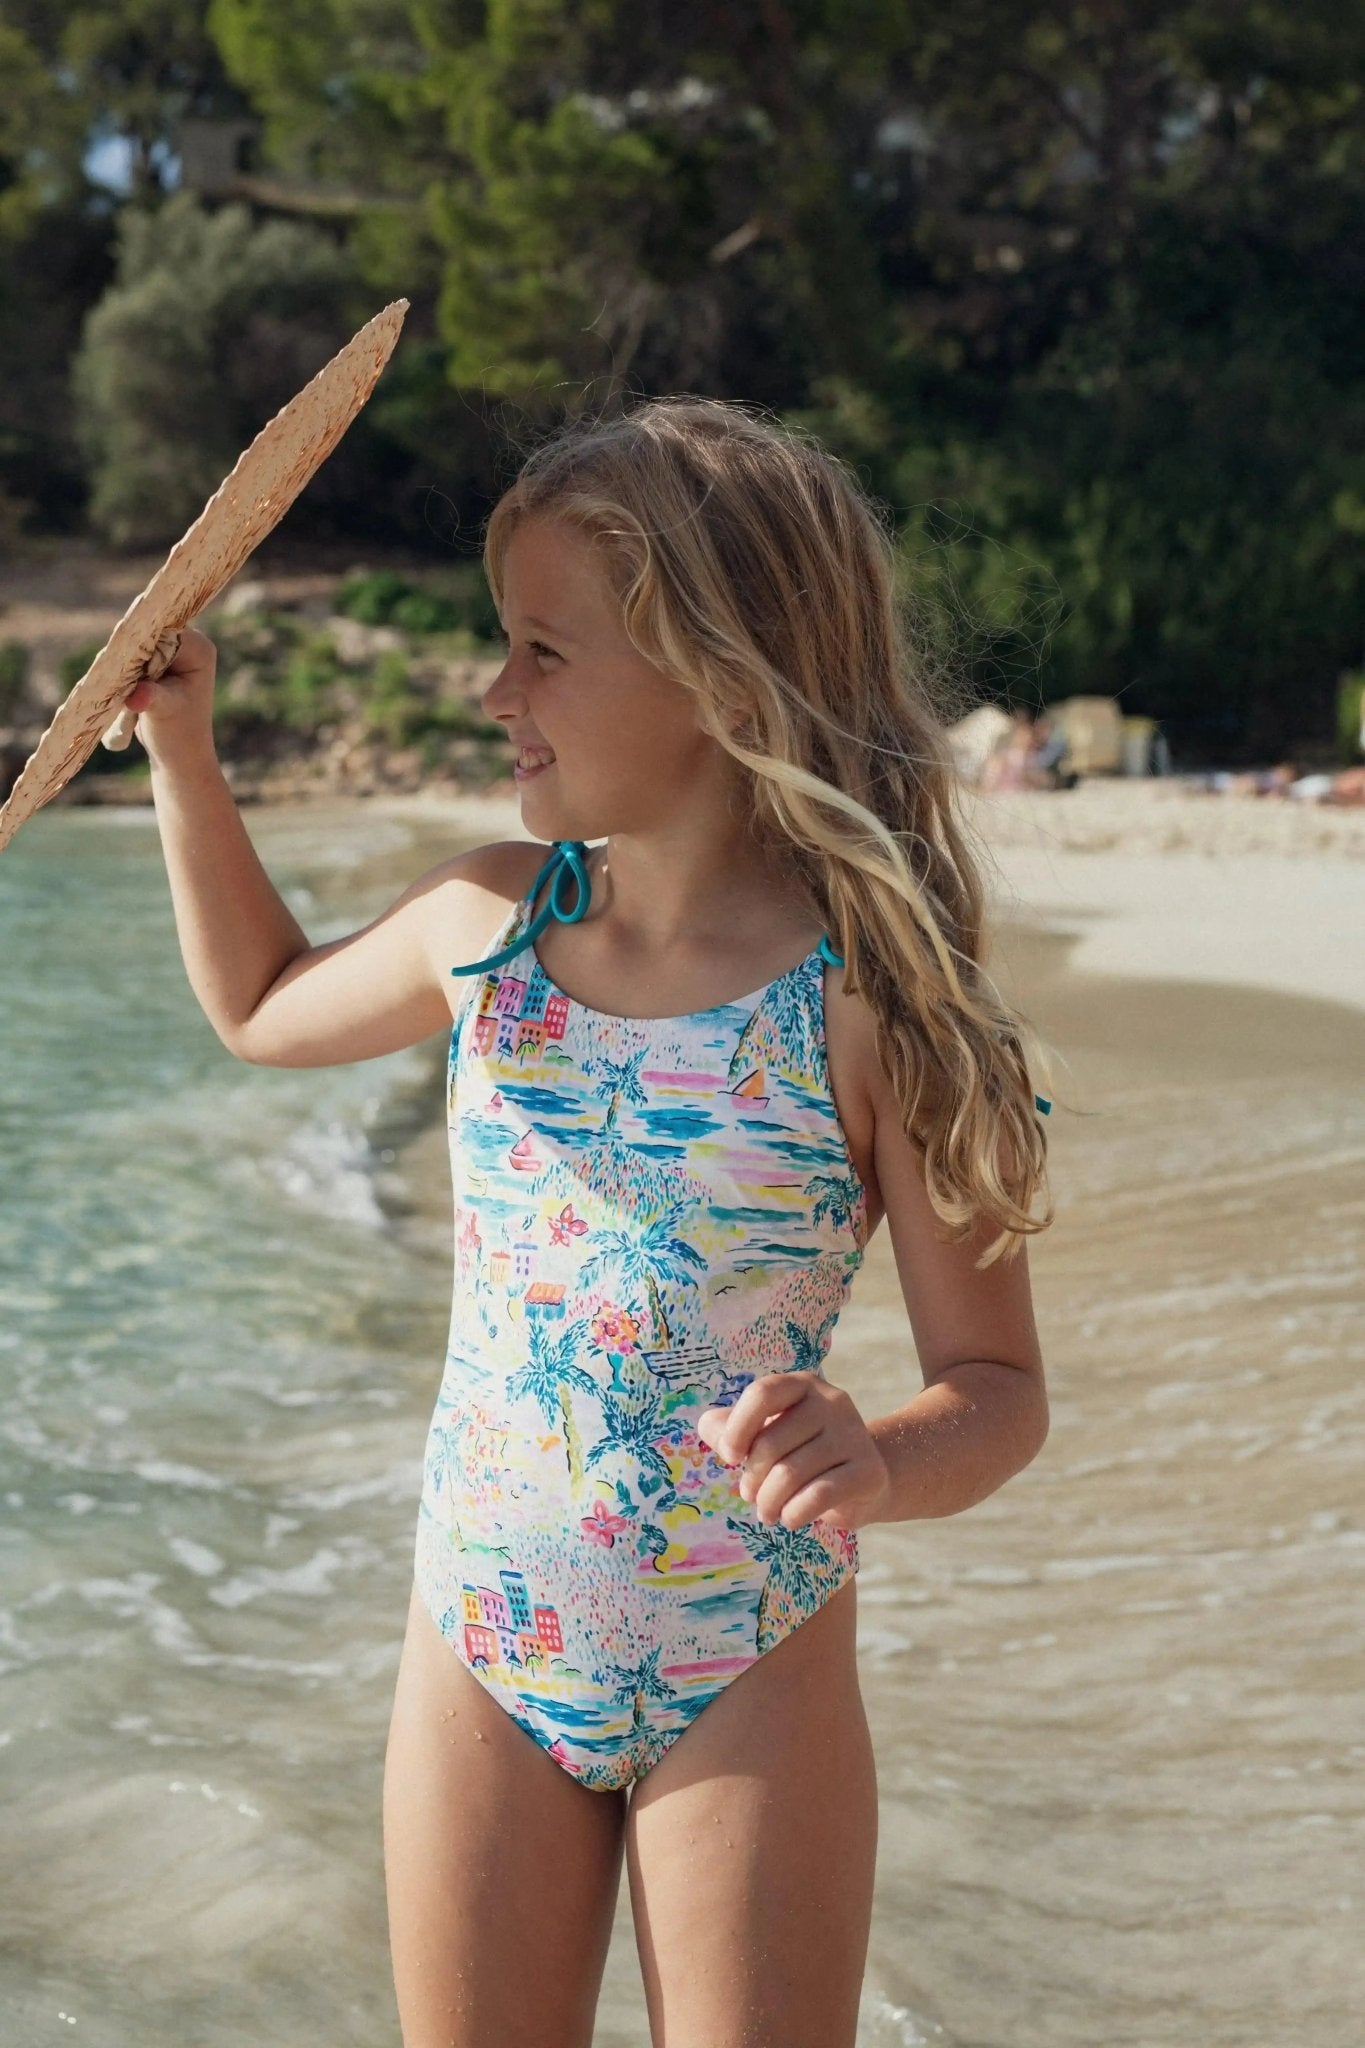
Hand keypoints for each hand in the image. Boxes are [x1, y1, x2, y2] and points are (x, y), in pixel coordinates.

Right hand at [123, 624, 218, 769]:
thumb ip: (152, 697)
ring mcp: (169, 650)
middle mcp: (187, 643)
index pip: (163, 629)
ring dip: (119, 661)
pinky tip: (112, 683)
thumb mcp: (165, 713)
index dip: (140, 638)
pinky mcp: (153, 661)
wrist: (177, 754)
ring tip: (114, 682)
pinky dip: (118, 668)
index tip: (121, 656)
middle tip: (112, 671)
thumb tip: (136, 696)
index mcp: (199, 649)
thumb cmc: (179, 735)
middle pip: (146, 632)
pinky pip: (127, 655)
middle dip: (128, 650)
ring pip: (133, 643)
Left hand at [696, 1372, 890, 1533]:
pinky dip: (794, 1513)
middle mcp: (832, 1402)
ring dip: (769, 1502)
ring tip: (767, 1512)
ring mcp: (854, 1435)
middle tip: (750, 1496)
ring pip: (792, 1474)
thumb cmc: (803, 1452)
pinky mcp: (868, 1471)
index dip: (738, 1428)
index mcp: (802, 1385)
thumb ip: (731, 1427)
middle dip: (752, 1479)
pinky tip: (790, 1519)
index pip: (763, 1394)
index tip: (731, 1457)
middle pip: (772, 1442)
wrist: (862, 1481)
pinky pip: (818, 1496)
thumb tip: (708, 1427)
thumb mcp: (766, 1434)